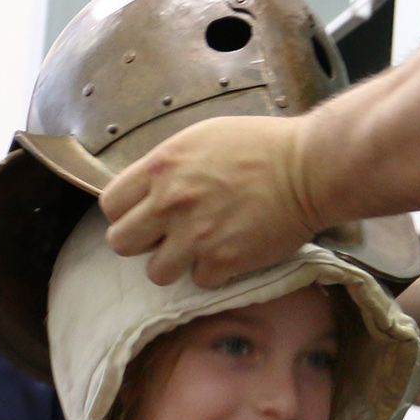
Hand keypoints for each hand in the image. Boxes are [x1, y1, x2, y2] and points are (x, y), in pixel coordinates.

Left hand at [100, 115, 323, 289]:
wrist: (308, 168)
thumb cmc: (262, 147)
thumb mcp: (201, 138)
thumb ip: (168, 165)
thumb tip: (149, 188)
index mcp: (161, 167)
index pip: (111, 205)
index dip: (126, 213)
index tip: (144, 215)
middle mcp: (170, 202)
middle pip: (121, 243)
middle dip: (142, 243)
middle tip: (166, 237)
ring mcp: (195, 235)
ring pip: (156, 272)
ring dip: (175, 264)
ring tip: (198, 249)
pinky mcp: (223, 261)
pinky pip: (199, 281)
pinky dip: (213, 273)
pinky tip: (229, 252)